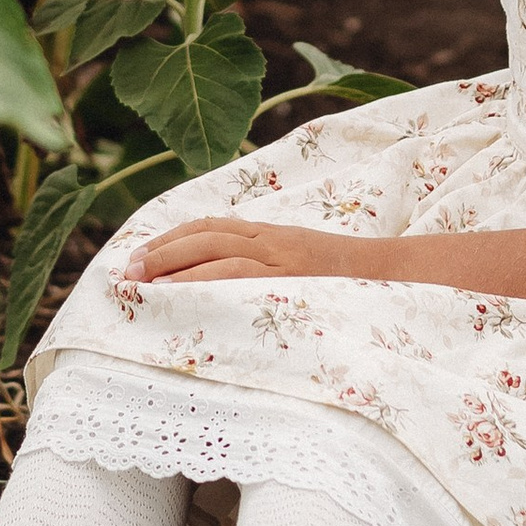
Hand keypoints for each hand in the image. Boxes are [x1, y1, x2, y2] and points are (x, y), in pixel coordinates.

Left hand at [128, 215, 391, 285]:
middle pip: (206, 237)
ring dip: (175, 271)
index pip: (211, 226)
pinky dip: (207, 286)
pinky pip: (242, 281)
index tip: (139, 255)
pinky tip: (182, 299)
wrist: (397, 277)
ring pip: (218, 258)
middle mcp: (273, 242)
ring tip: (143, 287)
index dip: (171, 237)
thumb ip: (264, 267)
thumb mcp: (301, 267)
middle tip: (127, 273)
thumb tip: (219, 289)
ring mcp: (284, 262)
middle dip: (162, 253)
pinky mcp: (294, 281)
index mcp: (272, 235)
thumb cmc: (347, 281)